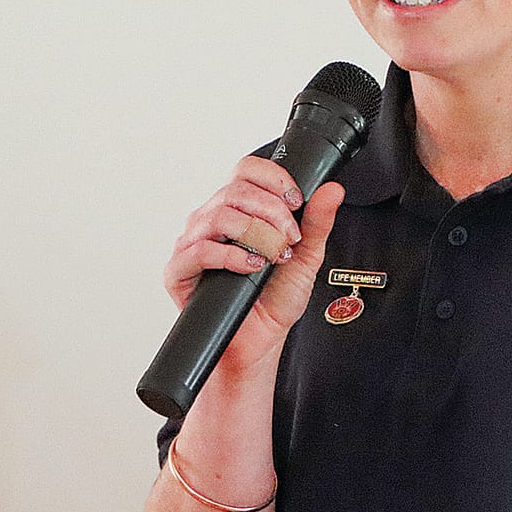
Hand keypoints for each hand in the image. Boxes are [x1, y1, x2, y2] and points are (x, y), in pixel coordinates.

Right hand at [163, 156, 347, 377]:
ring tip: (273, 255)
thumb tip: (332, 190)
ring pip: (218, 215)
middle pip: (235, 189)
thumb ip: (318, 222)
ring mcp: (192, 242)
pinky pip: (199, 250)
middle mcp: (212, 220)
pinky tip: (251, 265)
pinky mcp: (179, 270)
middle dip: (272, 211)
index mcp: (239, 209)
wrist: (260, 340)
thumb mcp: (307, 256)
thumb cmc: (276, 298)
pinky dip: (230, 256)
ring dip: (256, 233)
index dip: (273, 178)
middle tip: (290, 237)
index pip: (247, 170)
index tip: (296, 200)